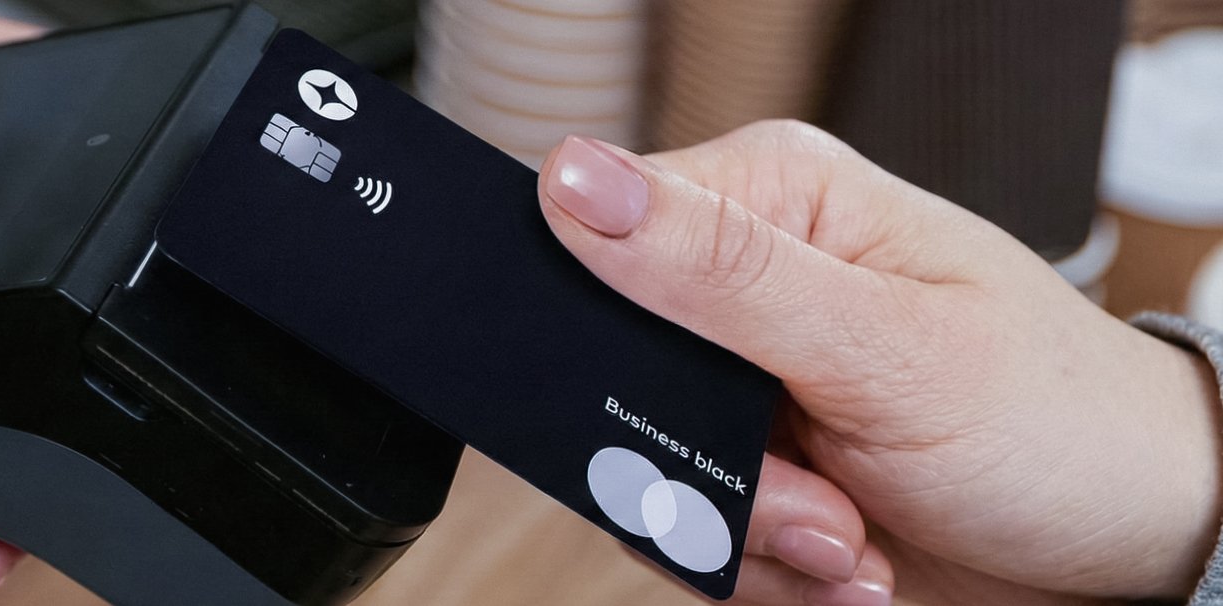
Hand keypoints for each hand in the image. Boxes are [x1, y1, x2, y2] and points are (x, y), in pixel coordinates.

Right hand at [538, 121, 1222, 604]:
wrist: (1130, 550)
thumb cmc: (1061, 423)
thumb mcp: (888, 344)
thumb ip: (722, 267)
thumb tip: (574, 178)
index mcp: (775, 201)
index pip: (604, 236)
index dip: (619, 333)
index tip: (701, 410)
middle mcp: (750, 289)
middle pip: (617, 382)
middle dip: (704, 473)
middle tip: (817, 501)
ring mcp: (749, 390)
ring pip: (646, 478)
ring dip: (749, 537)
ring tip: (854, 536)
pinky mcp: (757, 474)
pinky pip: (689, 538)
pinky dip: (766, 573)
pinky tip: (851, 560)